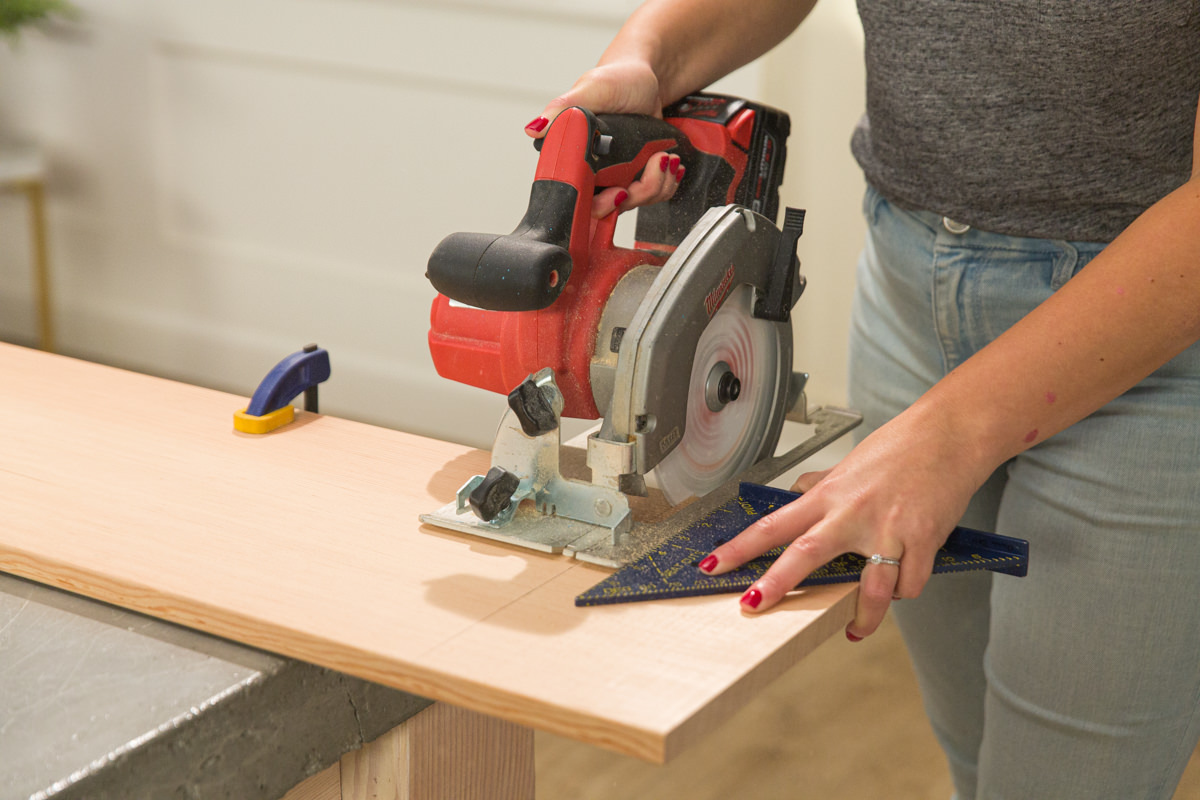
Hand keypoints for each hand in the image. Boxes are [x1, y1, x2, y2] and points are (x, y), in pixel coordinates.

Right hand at [525, 61, 683, 218]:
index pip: (580, 199)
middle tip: (654, 163)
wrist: (649, 79)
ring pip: (636, 203)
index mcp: (573, 156)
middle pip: (612, 208)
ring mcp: (618, 175)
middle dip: (639, 193)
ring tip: (665, 156)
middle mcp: (594, 171)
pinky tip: (670, 163)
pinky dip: (667, 182)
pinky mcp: (638, 175)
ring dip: (658, 184)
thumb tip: (534, 130)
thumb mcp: (591, 89)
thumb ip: (562, 108)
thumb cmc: (619, 79)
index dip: (601, 205)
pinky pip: (653, 194)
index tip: (620, 192)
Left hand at [698, 408, 985, 639]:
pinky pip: (910, 583)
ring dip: (863, 615)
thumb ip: (822, 485)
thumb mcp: (849, 464)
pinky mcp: (923, 540)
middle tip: (753, 606)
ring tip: (856, 628)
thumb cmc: (901, 448)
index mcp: (829, 495)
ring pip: (871, 587)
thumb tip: (798, 493)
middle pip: (805, 552)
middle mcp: (852, 513)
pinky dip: (905, 590)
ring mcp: (888, 529)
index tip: (712, 564)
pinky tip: (902, 586)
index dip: (740, 546)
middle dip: (776, 583)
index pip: (773, 524)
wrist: (950, 436)